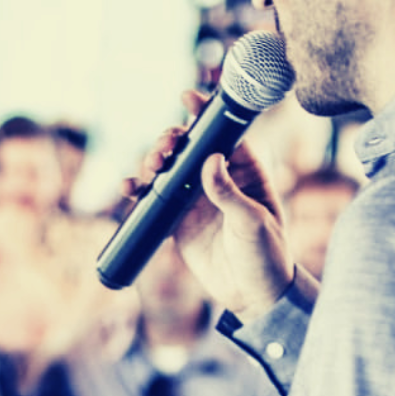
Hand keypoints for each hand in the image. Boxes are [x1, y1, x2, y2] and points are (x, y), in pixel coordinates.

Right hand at [133, 92, 293, 318]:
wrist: (253, 298)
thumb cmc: (267, 256)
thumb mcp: (252, 223)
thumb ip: (229, 193)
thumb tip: (209, 161)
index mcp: (245, 172)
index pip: (222, 135)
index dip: (204, 115)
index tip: (188, 97)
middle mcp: (217, 181)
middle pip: (187, 149)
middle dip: (170, 141)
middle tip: (164, 149)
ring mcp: (194, 200)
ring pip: (166, 170)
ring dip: (151, 163)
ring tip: (148, 169)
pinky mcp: (177, 222)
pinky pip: (153, 200)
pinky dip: (138, 192)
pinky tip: (128, 188)